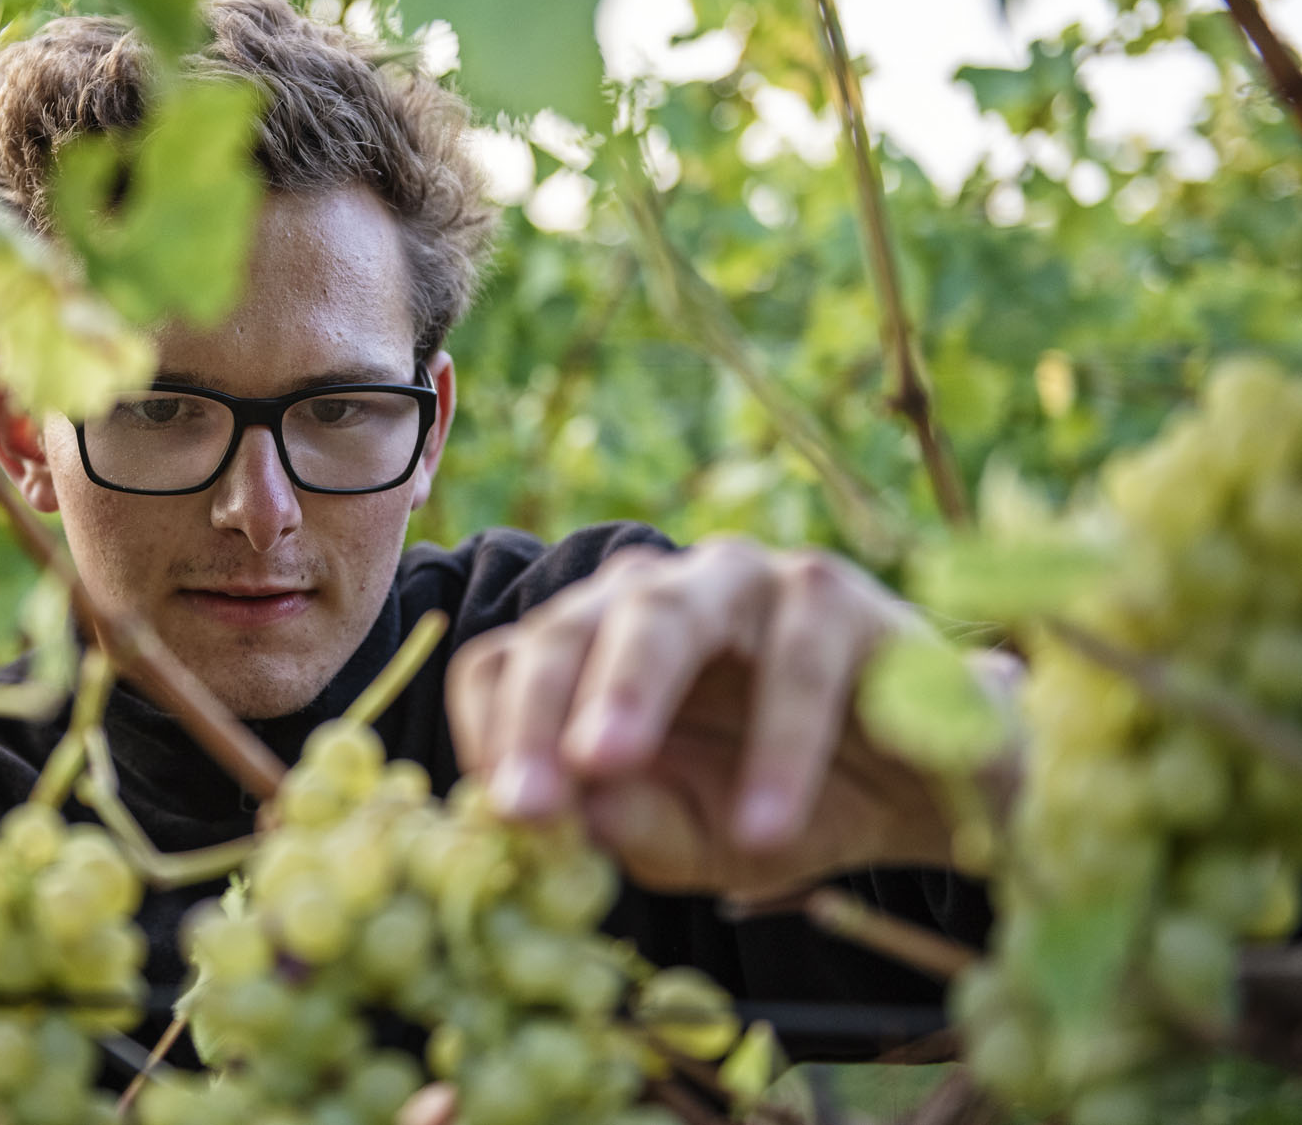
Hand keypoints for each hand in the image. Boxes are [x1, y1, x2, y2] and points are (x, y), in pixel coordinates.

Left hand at [445, 537, 955, 896]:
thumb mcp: (691, 841)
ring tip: (607, 767)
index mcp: (597, 646)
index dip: (491, 735)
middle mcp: (661, 596)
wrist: (932, 803)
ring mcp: (750, 583)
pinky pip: (799, 659)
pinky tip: (763, 827)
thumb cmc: (783, 809)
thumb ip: (625, 825)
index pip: (507, 663)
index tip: (501, 820)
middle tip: (526, 799)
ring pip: (668, 612)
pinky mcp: (842, 600)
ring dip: (630, 688)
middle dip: (537, 708)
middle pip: (570, 624)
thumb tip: (557, 814)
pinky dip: (777, 745)